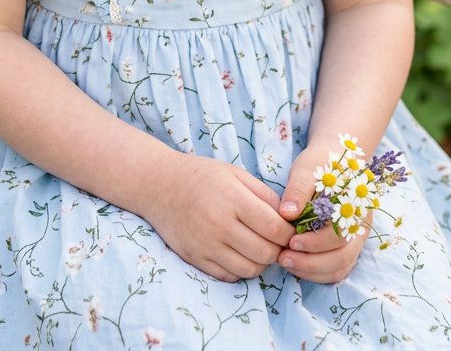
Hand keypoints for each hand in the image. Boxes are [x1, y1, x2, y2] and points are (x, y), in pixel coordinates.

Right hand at [144, 151, 294, 282]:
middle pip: (265, 253)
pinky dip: (241, 269)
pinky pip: (229, 276)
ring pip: (250, 269)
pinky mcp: (196, 259)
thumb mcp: (236, 174)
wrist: (159, 185)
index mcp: (233, 199)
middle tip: (276, 240)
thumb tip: (290, 220)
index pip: (274, 228)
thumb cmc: (202, 175)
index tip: (290, 230)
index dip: (289, 233)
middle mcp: (219, 225)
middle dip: (278, 249)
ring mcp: (206, 245)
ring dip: (261, 262)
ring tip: (259, 246)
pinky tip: (240, 253)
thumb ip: (264, 195)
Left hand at [277, 148, 372, 283]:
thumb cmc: (320, 163)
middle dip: (310, 263)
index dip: (315, 244)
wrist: (333, 158)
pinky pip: (336, 269)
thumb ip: (298, 191)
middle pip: (341, 258)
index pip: (339, 236)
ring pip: (339, 268)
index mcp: (354, 207)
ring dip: (312, 271)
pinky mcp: (346, 247)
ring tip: (286, 262)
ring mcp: (355, 239)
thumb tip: (286, 213)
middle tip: (283, 258)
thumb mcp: (306, 170)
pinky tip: (296, 264)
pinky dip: (317, 272)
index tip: (290, 242)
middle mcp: (359, 226)